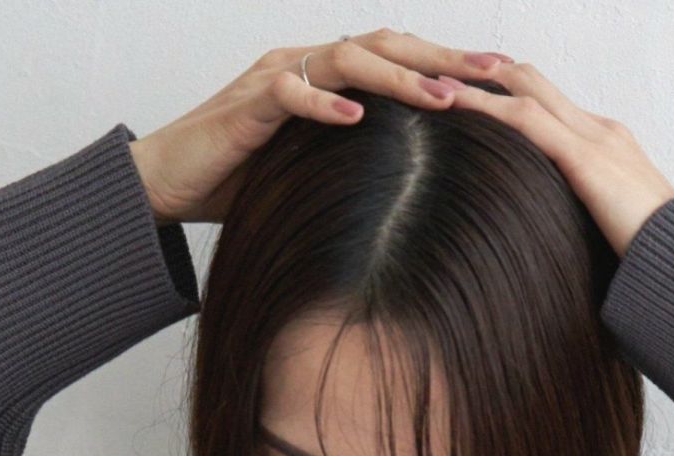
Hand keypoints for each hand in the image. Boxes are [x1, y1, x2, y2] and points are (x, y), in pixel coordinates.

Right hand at [127, 32, 515, 224]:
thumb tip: (423, 191)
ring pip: (347, 59)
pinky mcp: (246, 105)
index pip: (399, 60)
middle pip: (385, 45)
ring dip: (399, 78)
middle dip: (444, 57)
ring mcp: (276, 79)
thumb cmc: (243, 183)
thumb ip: (362, 166)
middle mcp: (307, 67)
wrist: (167, 184)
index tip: (506, 83)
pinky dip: (323, 105)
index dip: (450, 65)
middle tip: (497, 73)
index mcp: (329, 80)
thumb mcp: (317, 174)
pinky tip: (358, 119)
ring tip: (443, 97)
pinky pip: (289, 93)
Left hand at [440, 63, 673, 258]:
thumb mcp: (611, 233)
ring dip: (476, 83)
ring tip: (431, 81)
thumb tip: (555, 241)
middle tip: (440, 73)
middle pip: (533, 81)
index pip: (550, 101)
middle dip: (485, 74)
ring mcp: (595, 140)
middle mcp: (600, 131)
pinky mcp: (587, 161)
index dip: (507, 90)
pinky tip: (451, 104)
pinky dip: (484, 106)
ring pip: (524, 90)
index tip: (469, 91)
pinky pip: (526, 120)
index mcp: (608, 146)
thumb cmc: (655, 261)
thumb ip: (584, 222)